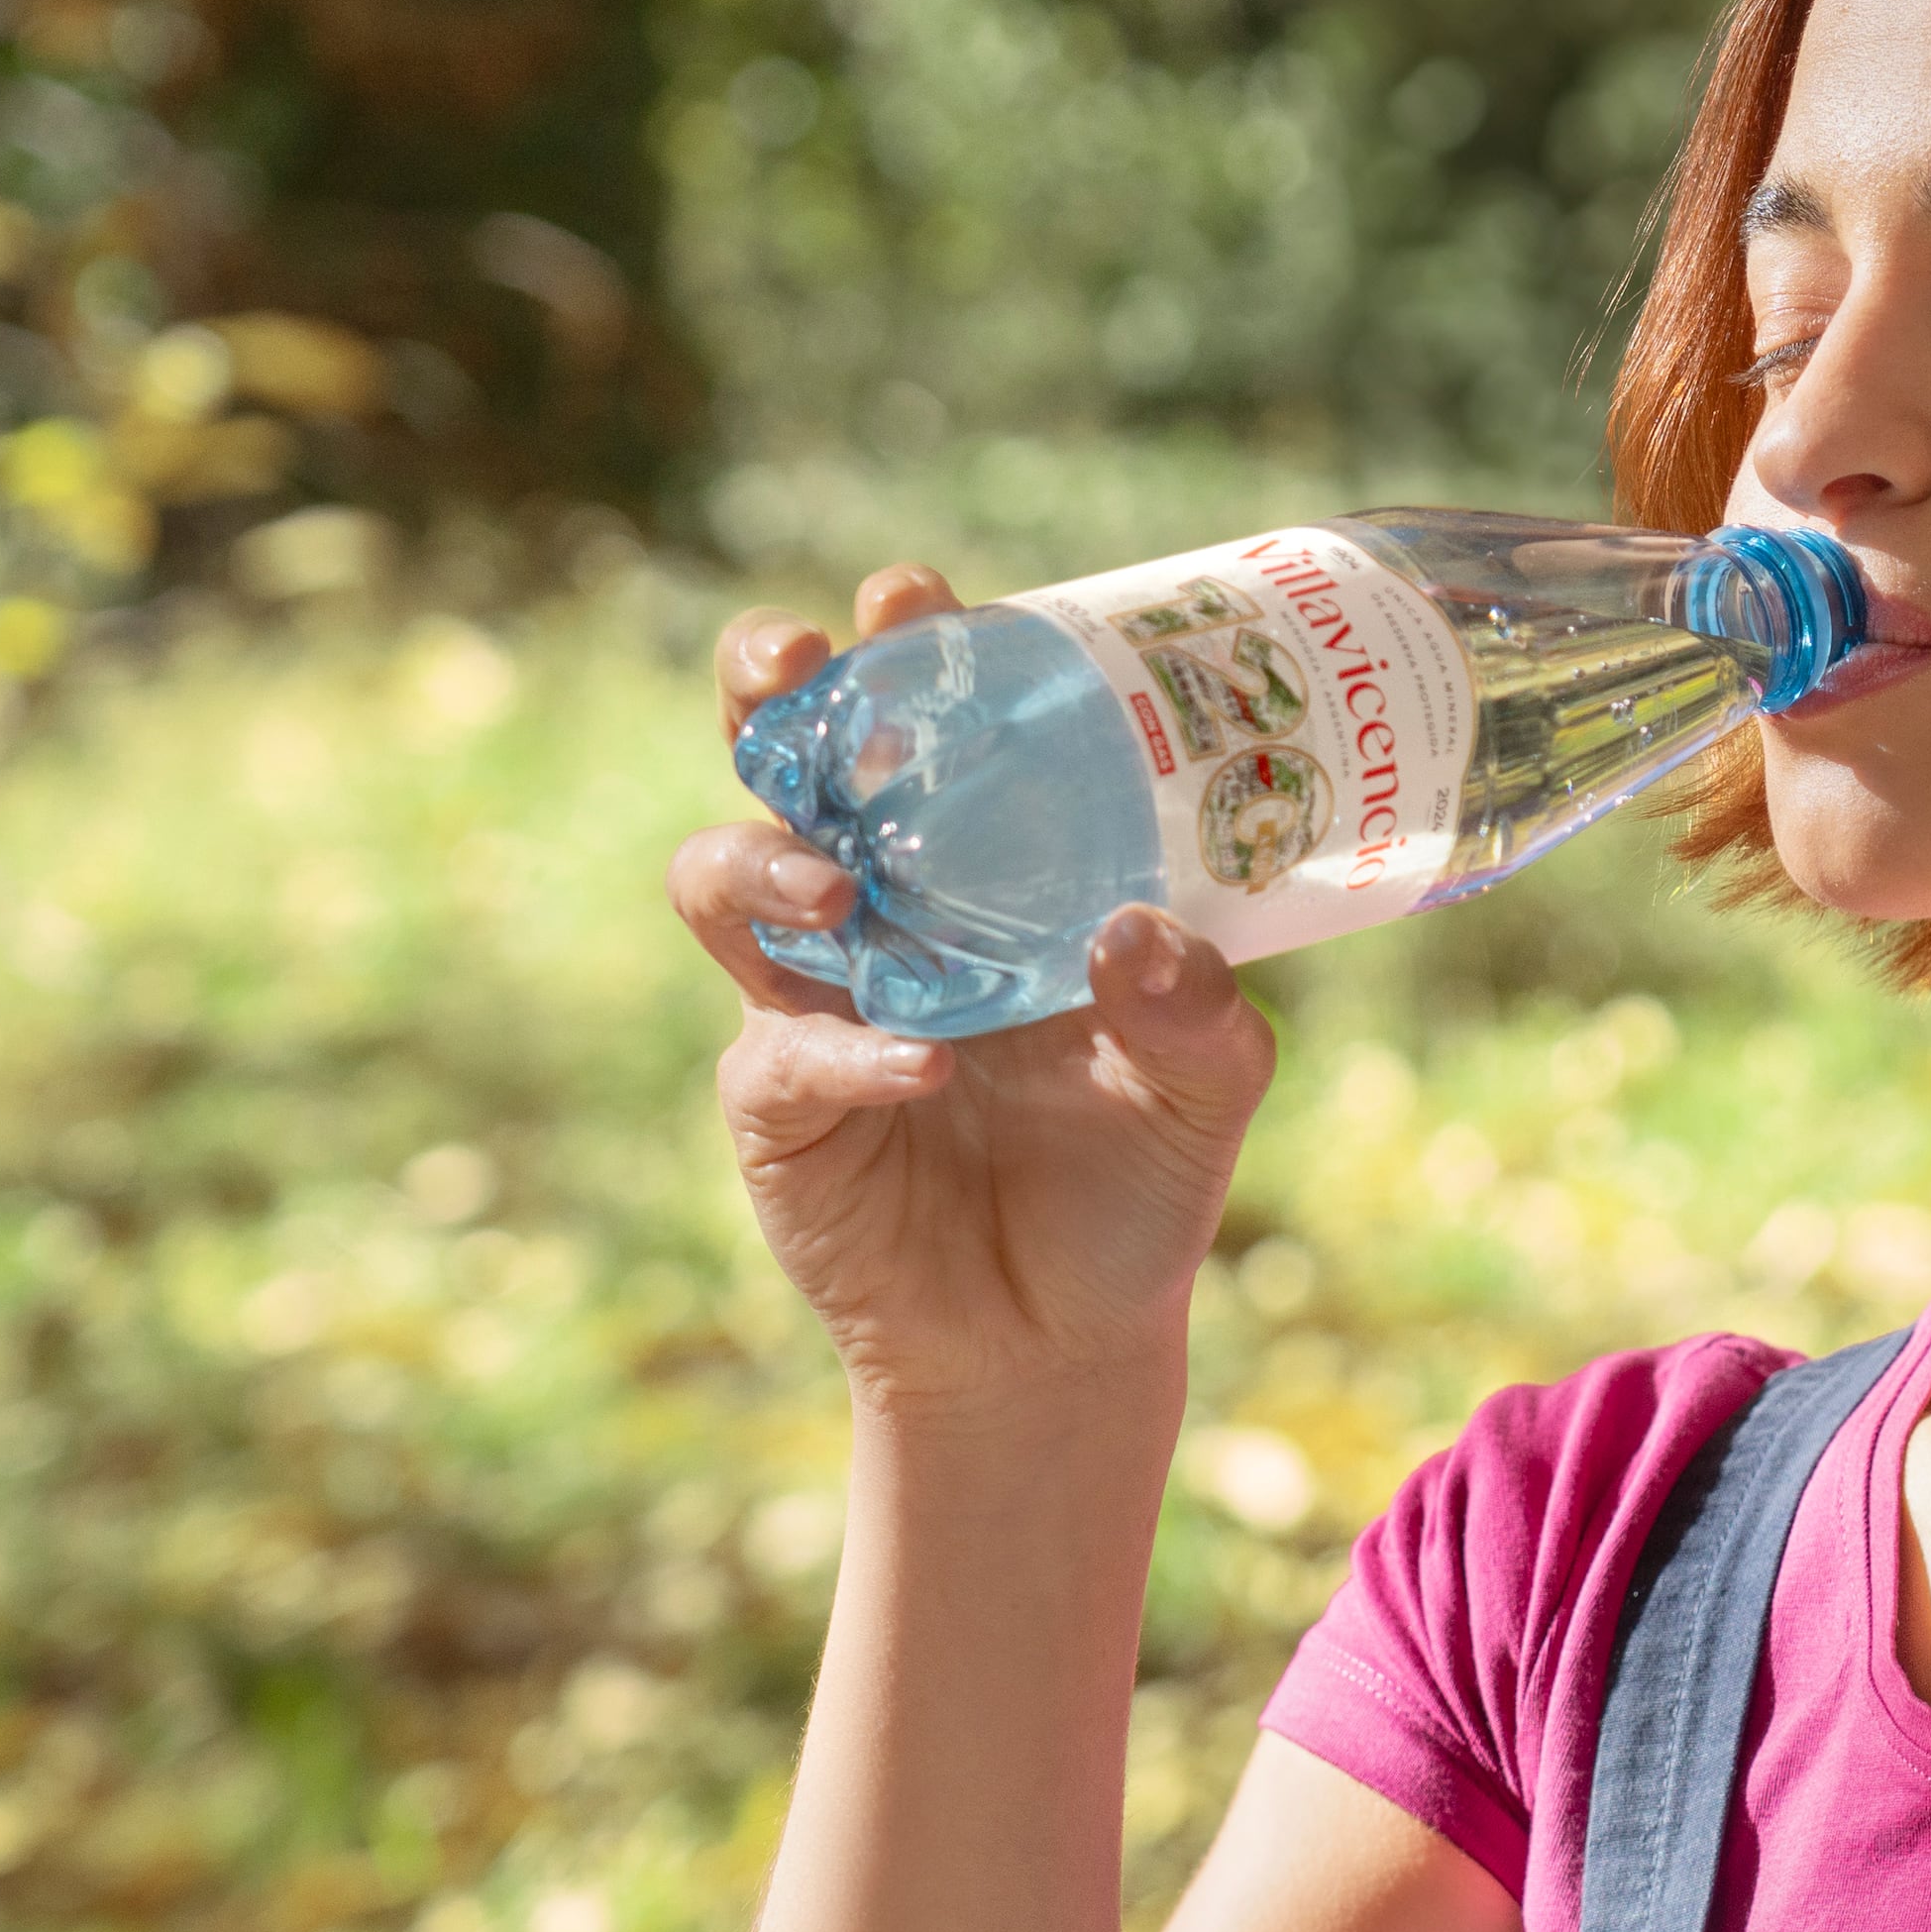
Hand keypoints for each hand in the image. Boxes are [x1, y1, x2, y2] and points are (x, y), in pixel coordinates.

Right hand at [669, 566, 1279, 1426]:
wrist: (1062, 1334)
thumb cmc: (1134, 1174)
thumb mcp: (1208, 1088)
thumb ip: (1197, 1010)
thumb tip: (1140, 934)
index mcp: (985, 863)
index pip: (927, 722)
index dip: (908, 646)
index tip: (918, 597)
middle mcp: (881, 904)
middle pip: (780, 757)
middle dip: (768, 692)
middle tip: (799, 663)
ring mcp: (810, 994)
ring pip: (722, 877)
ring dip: (769, 866)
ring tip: (842, 898)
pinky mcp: (778, 1100)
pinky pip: (781, 1050)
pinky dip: (847, 1051)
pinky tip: (921, 1070)